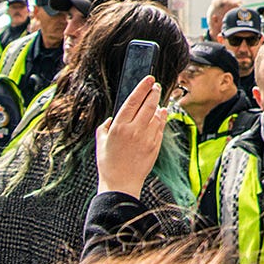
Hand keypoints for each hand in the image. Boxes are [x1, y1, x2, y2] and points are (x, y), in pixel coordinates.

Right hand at [96, 75, 167, 197]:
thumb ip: (104, 127)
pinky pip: (161, 127)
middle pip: (148, 105)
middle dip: (153, 92)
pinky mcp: (155, 145)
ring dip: (158, 104)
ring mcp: (147, 138)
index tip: (149, 79)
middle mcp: (134, 130)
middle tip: (155, 85)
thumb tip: (111, 118)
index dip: (142, 88)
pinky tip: (162, 113)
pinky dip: (162, 118)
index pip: (133, 101)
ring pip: (157, 115)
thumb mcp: (101, 143)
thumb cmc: (108, 164)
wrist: (121, 184)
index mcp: (119, 127)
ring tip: (157, 98)